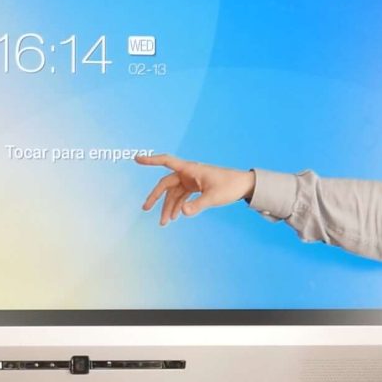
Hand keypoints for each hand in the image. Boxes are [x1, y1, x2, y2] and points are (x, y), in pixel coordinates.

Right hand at [136, 155, 252, 225]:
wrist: (244, 185)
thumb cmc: (230, 186)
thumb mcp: (213, 197)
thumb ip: (197, 205)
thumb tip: (182, 213)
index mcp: (190, 169)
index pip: (166, 161)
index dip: (151, 160)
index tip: (137, 159)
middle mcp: (188, 173)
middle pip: (166, 184)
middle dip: (156, 197)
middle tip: (145, 209)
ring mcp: (191, 180)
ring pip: (174, 193)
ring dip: (168, 206)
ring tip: (164, 222)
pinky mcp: (196, 187)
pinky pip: (182, 196)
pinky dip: (177, 206)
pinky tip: (175, 216)